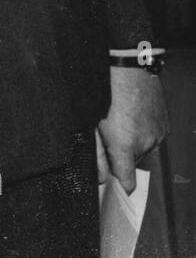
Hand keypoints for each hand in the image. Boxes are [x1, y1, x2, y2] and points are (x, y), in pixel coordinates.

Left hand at [95, 66, 167, 193]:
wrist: (129, 67)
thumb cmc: (105, 93)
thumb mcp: (92, 125)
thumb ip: (97, 155)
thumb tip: (101, 179)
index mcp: (125, 145)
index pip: (128, 182)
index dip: (120, 189)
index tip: (113, 190)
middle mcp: (146, 143)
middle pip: (132, 164)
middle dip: (120, 157)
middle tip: (108, 137)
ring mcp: (159, 134)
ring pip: (143, 149)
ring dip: (132, 144)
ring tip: (121, 122)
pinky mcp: (165, 125)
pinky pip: (152, 137)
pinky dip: (142, 133)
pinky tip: (132, 117)